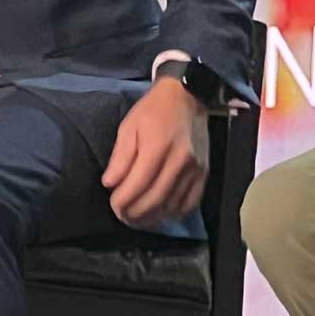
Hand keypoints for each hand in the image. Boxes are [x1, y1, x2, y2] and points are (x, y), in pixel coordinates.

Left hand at [101, 77, 208, 226]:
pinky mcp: (204, 173)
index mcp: (157, 147)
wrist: (188, 97)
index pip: (137, 185)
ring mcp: (195, 169)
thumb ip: (120, 158)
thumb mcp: (128, 127)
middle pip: (155, 199)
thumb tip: (110, 184)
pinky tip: (160, 213)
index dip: (122, 201)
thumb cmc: (153, 111)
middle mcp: (179, 161)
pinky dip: (173, 213)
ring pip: (172, 205)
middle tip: (122, 216)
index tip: (113, 204)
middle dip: (135, 213)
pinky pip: (189, 203)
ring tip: (137, 219)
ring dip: (152, 217)